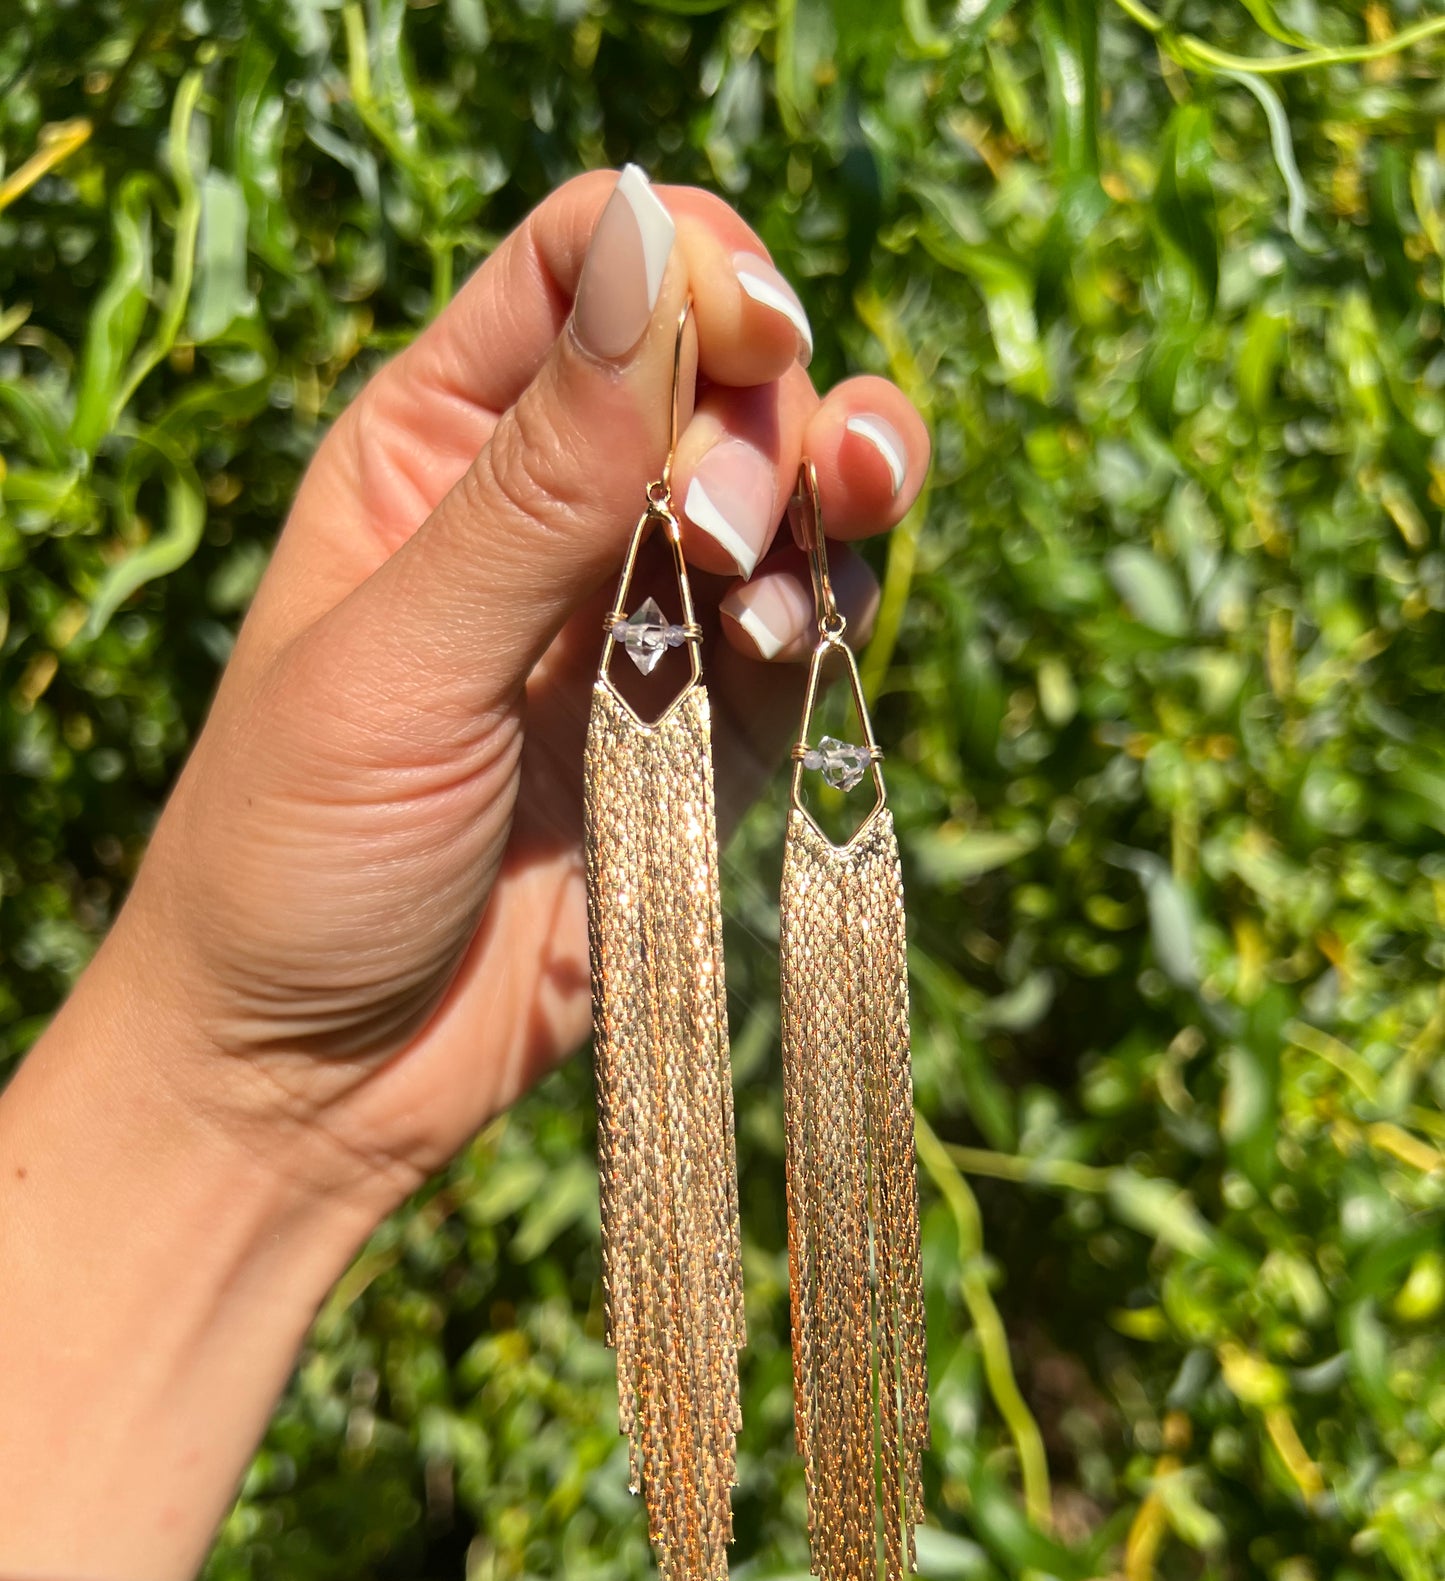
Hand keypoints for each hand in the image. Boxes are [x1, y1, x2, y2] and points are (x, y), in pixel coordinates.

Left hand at [95, 167, 928, 1210]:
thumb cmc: (295, 856)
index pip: (591, 264)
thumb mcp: (400, 655)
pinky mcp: (702, 735)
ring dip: (832, 501)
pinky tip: (784, 656)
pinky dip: (829, 622)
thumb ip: (542, 473)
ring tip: (783, 579)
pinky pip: (808, 634)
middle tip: (729, 533)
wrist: (315, 1077)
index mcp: (439, 445)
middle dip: (764, 418)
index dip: (690, 268)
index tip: (754, 341)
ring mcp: (637, 623)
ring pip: (791, 495)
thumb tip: (658, 238)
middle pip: (721, 368)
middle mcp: (551, 511)